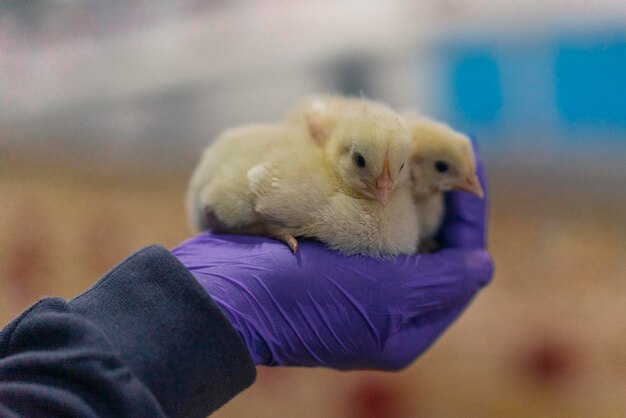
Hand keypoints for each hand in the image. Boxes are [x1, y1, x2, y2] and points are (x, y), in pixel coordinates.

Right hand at [172, 145, 492, 369]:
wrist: (225, 295)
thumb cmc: (307, 298)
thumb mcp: (386, 298)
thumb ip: (441, 282)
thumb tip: (483, 265)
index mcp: (405, 328)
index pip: (459, 269)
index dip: (470, 218)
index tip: (471, 165)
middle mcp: (384, 310)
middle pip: (431, 252)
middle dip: (440, 205)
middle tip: (441, 155)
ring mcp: (353, 286)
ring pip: (399, 237)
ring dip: (408, 199)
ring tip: (414, 156)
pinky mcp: (326, 263)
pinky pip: (366, 228)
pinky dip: (376, 201)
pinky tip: (377, 173)